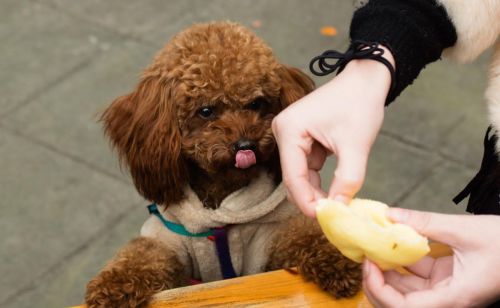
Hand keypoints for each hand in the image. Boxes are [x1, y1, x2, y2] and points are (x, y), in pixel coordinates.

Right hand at [272, 49, 392, 216]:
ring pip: (300, 175)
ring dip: (316, 191)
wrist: (366, 80)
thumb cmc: (360, 104)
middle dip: (311, 198)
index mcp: (289, 129)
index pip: (293, 176)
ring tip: (337, 206)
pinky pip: (307, 167)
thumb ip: (347, 180)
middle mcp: (283, 132)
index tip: (324, 220)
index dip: (306, 202)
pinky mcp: (300, 139)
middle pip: (293, 178)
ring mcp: (290, 136)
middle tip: (332, 217)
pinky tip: (334, 190)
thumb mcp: (356, 145)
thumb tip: (339, 210)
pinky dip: (320, 180)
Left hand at [363, 208, 499, 306]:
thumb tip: (390, 214)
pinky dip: (401, 261)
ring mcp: (445, 289)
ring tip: (373, 245)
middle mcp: (447, 299)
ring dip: (386, 270)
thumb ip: (425, 222)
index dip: (381, 291)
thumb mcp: (464, 230)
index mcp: (455, 298)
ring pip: (405, 288)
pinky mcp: (445, 278)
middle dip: (377, 282)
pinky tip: (390, 242)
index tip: (369, 265)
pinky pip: (416, 275)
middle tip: (365, 254)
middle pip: (400, 302)